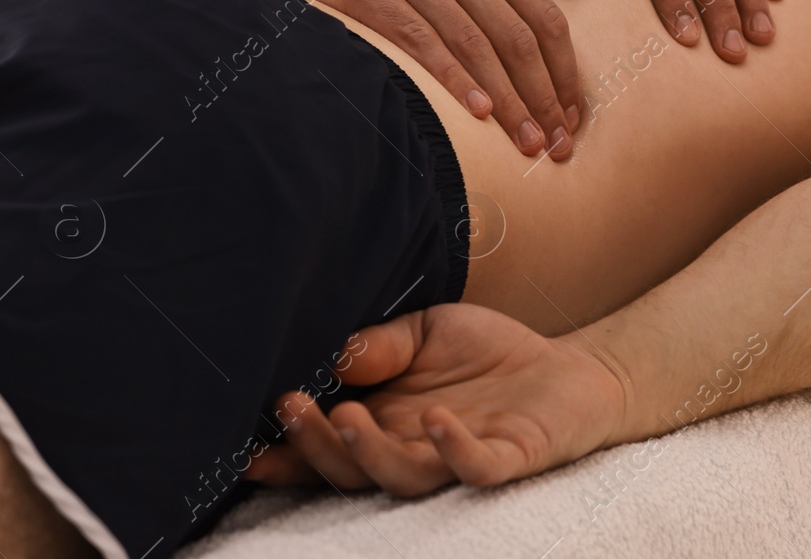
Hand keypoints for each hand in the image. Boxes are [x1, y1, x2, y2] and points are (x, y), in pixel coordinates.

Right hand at [245, 303, 627, 494]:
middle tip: (290, 407)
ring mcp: (457, 459)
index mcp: (382, 423)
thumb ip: (379, 345)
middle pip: (352, 470)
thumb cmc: (487, 357)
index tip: (242, 443)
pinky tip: (438, 422)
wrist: (568, 370)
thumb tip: (331, 354)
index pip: (324, 447)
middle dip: (315, 446)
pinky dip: (456, 453)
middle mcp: (412, 450)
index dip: (285, 450)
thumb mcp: (423, 332)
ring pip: (404, 478)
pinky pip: (478, 468)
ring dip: (372, 453)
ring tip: (349, 418)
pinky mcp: (508, 459)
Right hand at [257, 0, 582, 156]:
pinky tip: (477, 112)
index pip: (542, 16)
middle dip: (544, 98)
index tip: (574, 116)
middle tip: (559, 146)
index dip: (565, 71)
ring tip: (528, 143)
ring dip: (508, 101)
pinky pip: (421, 41)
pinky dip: (454, 77)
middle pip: (516, 38)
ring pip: (475, 45)